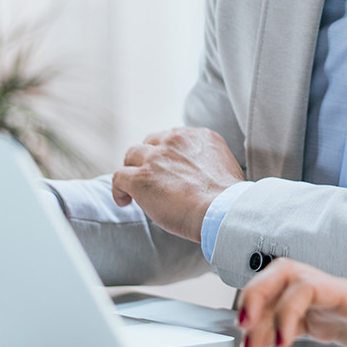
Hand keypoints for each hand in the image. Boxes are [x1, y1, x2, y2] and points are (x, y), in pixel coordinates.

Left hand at [109, 126, 244, 242]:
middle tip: (149, 176)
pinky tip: (124, 201)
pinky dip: (119, 189)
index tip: (167, 169)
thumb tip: (201, 180)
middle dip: (147, 158)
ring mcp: (156, 158)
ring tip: (133, 189)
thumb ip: (209, 164)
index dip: (166, 153)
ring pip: (132, 155)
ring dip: (132, 170)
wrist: (223, 211)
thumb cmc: (228, 200)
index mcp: (199, 136)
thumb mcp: (225, 168)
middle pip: (150, 142)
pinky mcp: (141, 178)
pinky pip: (119, 177)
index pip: (173, 137)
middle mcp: (176, 140)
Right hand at [235, 259, 346, 346]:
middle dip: (255, 296)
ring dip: (255, 316)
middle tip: (244, 329)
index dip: (287, 309)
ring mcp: (324, 304)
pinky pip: (282, 317)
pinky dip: (264, 331)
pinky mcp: (320, 319)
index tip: (282, 343)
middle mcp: (334, 292)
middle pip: (281, 274)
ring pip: (276, 293)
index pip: (307, 284)